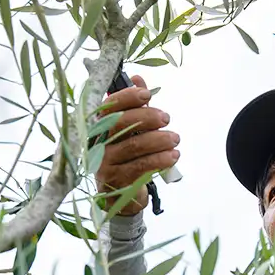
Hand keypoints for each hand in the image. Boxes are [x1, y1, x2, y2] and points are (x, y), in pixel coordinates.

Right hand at [95, 76, 180, 216]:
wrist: (121, 197)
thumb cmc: (127, 158)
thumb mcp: (131, 131)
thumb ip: (134, 106)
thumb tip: (138, 78)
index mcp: (100, 126)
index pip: (109, 106)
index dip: (127, 97)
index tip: (147, 94)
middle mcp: (98, 143)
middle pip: (121, 124)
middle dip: (147, 117)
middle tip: (167, 118)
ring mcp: (105, 163)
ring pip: (134, 146)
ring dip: (159, 139)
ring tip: (175, 139)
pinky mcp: (117, 181)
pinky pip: (141, 167)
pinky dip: (160, 160)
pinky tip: (173, 156)